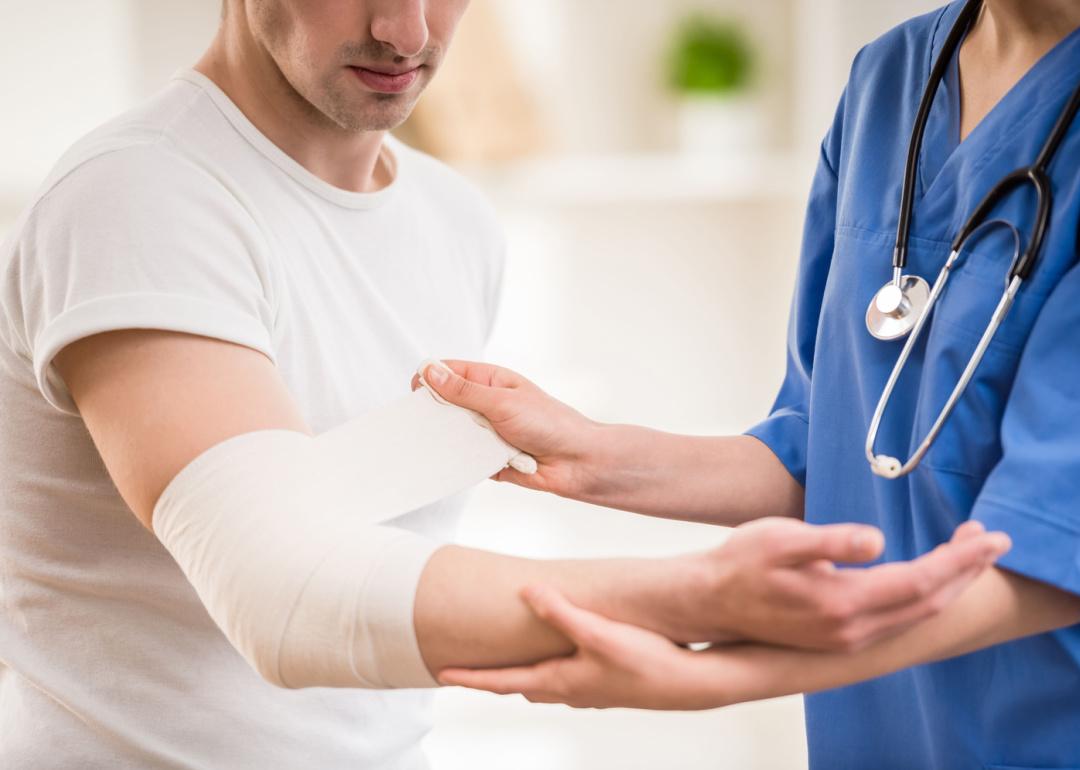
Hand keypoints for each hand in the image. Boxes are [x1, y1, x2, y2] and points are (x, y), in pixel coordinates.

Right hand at [412, 360, 602, 497]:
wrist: (577, 462)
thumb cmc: (548, 423)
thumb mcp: (502, 402)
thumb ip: (464, 391)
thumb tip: (430, 371)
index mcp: (489, 381)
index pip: (448, 373)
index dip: (429, 379)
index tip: (415, 394)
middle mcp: (486, 405)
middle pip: (445, 405)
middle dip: (435, 414)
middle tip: (424, 424)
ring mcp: (486, 432)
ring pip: (452, 434)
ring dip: (449, 440)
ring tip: (441, 446)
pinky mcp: (488, 458)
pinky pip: (464, 459)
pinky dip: (461, 462)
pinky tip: (454, 466)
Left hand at [439, 585, 729, 709]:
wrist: (689, 684)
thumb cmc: (644, 660)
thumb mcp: (598, 631)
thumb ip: (560, 611)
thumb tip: (527, 591)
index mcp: (560, 680)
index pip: (503, 681)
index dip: (471, 677)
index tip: (441, 674)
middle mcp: (570, 690)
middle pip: (520, 684)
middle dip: (493, 677)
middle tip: (468, 667)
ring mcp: (590, 690)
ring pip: (544, 683)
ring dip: (522, 673)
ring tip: (507, 660)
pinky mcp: (607, 684)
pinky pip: (566, 678)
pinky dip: (550, 669)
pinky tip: (560, 655)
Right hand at [656, 518, 1010, 650]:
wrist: (709, 600)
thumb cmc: (741, 563)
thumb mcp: (781, 539)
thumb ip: (831, 540)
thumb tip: (877, 540)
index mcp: (842, 602)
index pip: (920, 581)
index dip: (959, 559)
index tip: (988, 536)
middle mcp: (852, 629)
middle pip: (928, 602)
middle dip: (966, 570)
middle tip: (992, 539)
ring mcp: (847, 638)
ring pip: (917, 615)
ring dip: (949, 584)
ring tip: (968, 552)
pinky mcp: (840, 638)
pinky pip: (900, 621)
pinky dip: (926, 597)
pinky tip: (928, 578)